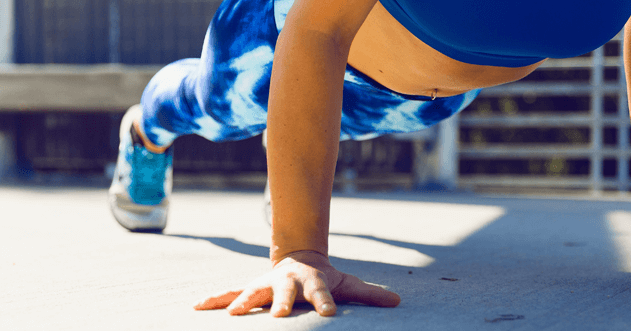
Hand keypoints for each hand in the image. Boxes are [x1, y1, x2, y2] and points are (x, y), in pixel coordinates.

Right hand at [193, 250, 400, 316]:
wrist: (299, 258)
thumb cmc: (324, 279)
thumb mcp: (347, 284)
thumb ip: (369, 295)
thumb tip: (397, 302)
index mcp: (312, 282)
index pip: (322, 294)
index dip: (325, 303)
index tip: (328, 314)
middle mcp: (287, 283)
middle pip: (284, 293)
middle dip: (280, 303)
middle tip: (277, 315)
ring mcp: (266, 285)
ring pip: (252, 292)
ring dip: (241, 302)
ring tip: (231, 314)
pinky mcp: (250, 290)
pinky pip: (229, 294)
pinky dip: (213, 300)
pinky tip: (195, 307)